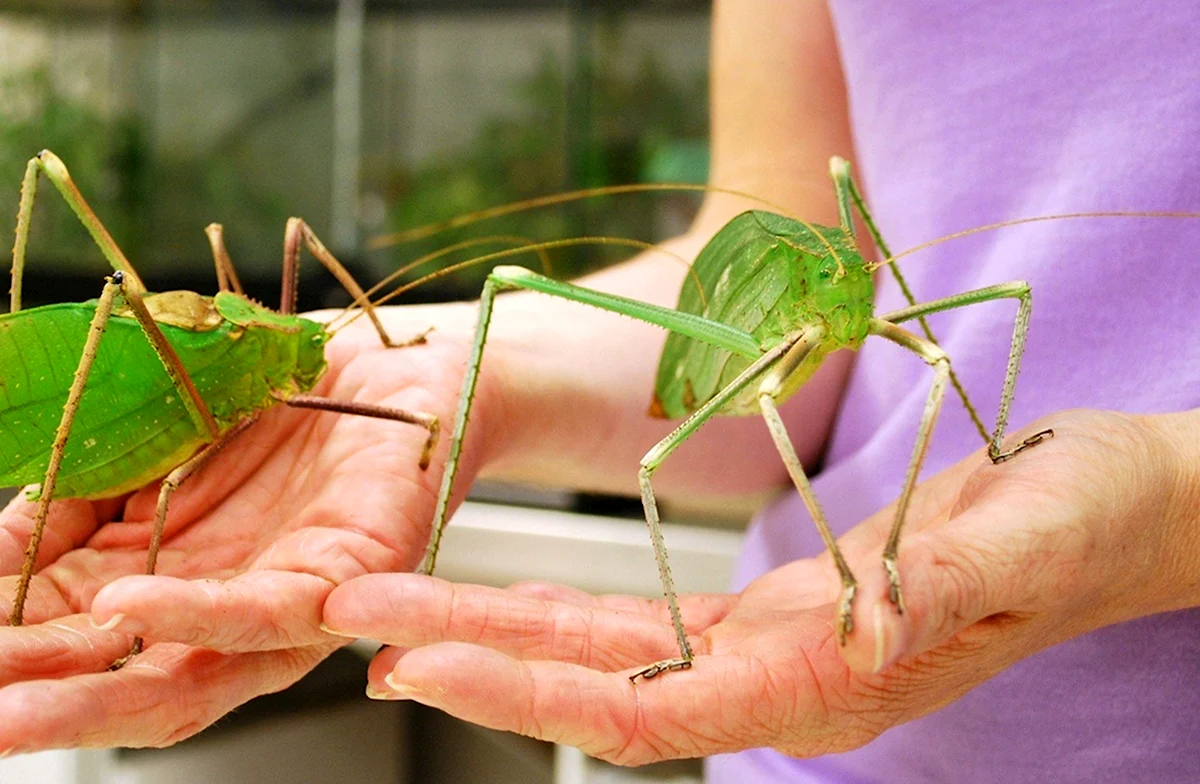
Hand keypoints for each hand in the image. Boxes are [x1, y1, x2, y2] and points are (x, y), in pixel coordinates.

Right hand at [0, 311, 477, 753]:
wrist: (386, 362)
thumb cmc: (273, 402)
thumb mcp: (146, 442)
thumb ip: (72, 497)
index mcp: (161, 578)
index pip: (63, 637)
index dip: (5, 652)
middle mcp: (217, 607)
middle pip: (117, 682)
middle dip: (35, 703)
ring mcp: (281, 604)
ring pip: (186, 675)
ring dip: (94, 697)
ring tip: (10, 705)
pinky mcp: (345, 576)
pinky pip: (269, 611)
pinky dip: (195, 613)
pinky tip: (129, 607)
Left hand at [321, 409, 1199, 764]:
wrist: (1116, 509)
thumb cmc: (1089, 519)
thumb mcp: (1035, 536)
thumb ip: (947, 585)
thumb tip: (867, 632)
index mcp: (829, 678)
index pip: (653, 708)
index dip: (533, 690)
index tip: (426, 665)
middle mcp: (781, 678)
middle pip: (595, 685)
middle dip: (470, 655)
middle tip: (355, 624)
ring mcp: (770, 649)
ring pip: (604, 656)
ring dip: (493, 631)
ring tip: (392, 609)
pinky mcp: (771, 613)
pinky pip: (644, 625)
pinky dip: (560, 612)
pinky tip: (501, 598)